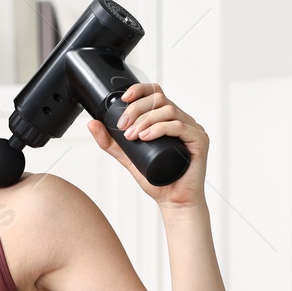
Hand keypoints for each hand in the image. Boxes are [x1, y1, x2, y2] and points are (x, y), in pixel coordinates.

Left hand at [88, 82, 208, 210]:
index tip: (124, 99)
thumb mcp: (127, 157)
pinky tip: (146, 137)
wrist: (173, 200)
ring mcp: (192, 129)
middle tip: (123, 126)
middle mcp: (181, 120)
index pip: (155, 93)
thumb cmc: (156, 179)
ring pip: (168, 111)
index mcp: (167, 119)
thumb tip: (92, 123)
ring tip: (133, 136)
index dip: (140, 90)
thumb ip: (111, 142)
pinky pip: (180, 126)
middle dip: (137, 109)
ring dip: (146, 120)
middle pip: (159, 99)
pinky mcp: (199, 140)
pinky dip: (160, 129)